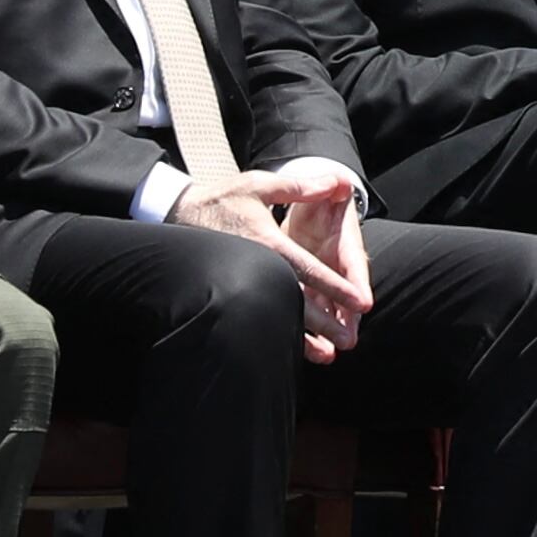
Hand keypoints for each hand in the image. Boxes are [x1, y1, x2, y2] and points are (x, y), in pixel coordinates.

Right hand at [169, 158, 369, 362]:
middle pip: (298, 300)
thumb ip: (299, 187)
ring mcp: (244, 283)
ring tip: (328, 355)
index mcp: (268, 243)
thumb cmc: (221, 200)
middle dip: (326, 323)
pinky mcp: (233, 292)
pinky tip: (297, 349)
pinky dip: (281, 334)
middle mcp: (258, 268)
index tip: (359, 302)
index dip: (336, 287)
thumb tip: (335, 182)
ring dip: (305, 338)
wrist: (177, 215)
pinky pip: (261, 315)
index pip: (309, 270)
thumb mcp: (259, 186)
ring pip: (280, 315)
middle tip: (349, 340)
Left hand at [281, 184, 372, 358]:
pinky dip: (308, 330)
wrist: (307, 207)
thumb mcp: (321, 192)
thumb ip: (328, 187)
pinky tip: (308, 351)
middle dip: (347, 319)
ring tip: (329, 354)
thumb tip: (341, 180)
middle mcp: (338, 265)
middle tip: (349, 340)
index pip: (353, 264)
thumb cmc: (316, 199)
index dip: (357, 283)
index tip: (363, 303)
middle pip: (345, 295)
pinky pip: (309, 311)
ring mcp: (323, 278)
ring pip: (328, 309)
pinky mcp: (306, 287)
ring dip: (329, 331)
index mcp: (345, 242)